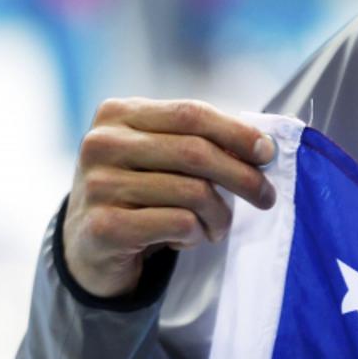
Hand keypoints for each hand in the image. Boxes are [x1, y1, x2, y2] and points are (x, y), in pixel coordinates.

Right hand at [63, 98, 276, 297]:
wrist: (89, 244)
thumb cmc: (140, 191)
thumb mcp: (161, 154)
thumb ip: (200, 141)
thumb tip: (263, 147)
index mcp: (119, 114)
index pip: (191, 113)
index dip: (237, 132)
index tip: (268, 152)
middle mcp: (102, 144)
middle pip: (196, 152)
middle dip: (243, 176)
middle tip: (266, 197)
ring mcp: (97, 185)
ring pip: (193, 192)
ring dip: (220, 215)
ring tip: (217, 226)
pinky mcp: (103, 227)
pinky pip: (179, 224)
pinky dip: (196, 234)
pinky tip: (186, 239)